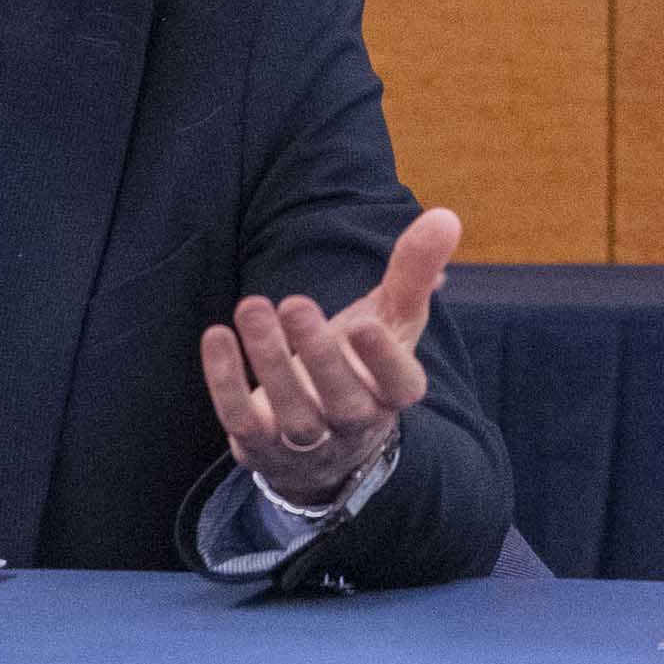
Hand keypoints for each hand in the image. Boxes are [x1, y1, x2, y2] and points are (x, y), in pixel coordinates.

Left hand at [202, 207, 457, 508]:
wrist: (324, 442)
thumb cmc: (361, 363)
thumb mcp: (390, 319)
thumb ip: (413, 272)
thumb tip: (445, 217)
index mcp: (392, 393)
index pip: (399, 384)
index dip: (383, 360)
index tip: (364, 324)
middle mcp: (354, 424)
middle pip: (343, 401)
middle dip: (318, 354)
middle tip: (295, 303)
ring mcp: (307, 443)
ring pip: (292, 414)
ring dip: (270, 361)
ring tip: (253, 306)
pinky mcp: (260, 446)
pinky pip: (241, 421)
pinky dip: (225, 382)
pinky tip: (217, 335)